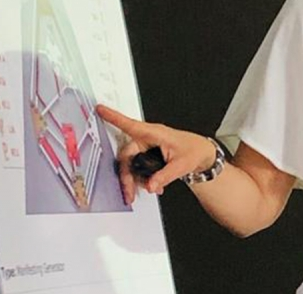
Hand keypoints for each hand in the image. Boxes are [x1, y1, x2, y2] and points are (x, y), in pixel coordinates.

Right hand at [96, 104, 215, 203]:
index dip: (114, 117)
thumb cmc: (194, 150)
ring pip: (131, 165)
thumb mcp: (182, 165)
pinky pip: (138, 168)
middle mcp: (148, 139)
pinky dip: (143, 179)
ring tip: (150, 189)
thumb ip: (165, 176)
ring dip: (135, 180)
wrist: (202, 153)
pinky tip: (154, 186)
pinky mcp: (148, 156)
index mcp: (154, 133)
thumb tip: (151, 185)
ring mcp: (147, 147)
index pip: (131, 125)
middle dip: (127, 176)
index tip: (100, 110)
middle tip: (130, 192)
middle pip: (127, 156)